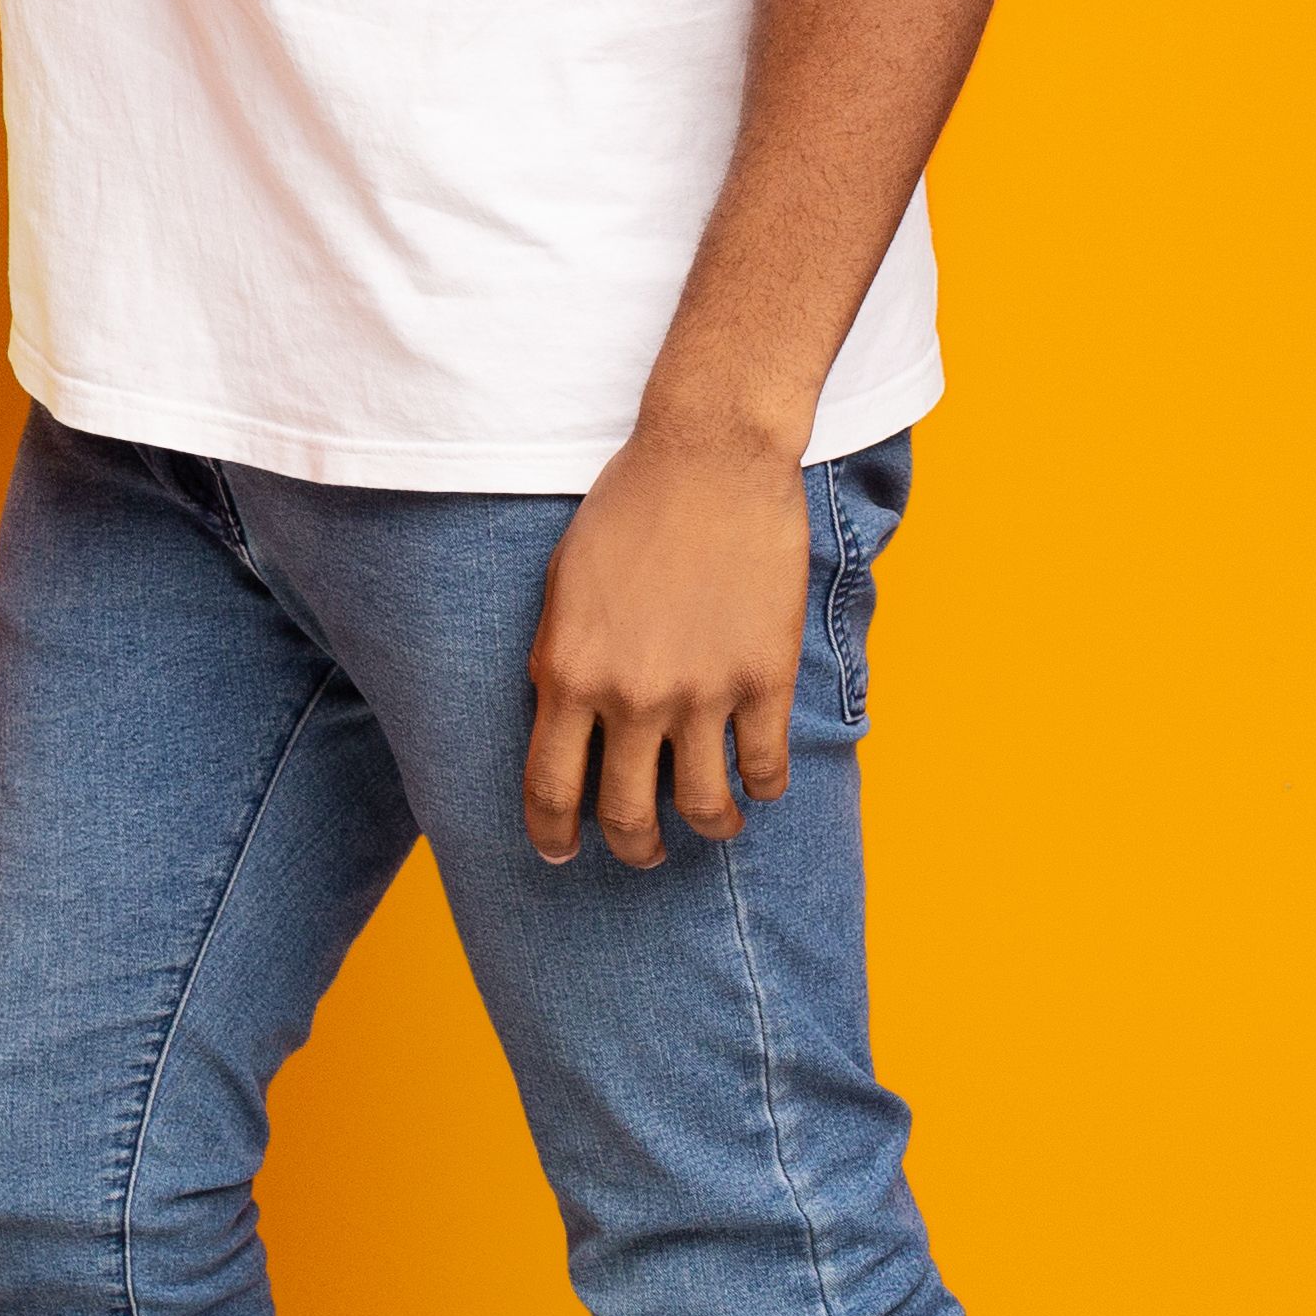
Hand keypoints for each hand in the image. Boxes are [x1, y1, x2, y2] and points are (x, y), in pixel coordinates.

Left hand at [521, 423, 810, 866]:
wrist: (706, 461)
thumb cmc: (624, 514)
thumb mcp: (561, 589)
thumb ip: (559, 661)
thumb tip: (558, 722)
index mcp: (567, 673)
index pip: (550, 787)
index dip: (552, 834)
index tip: (559, 854)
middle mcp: (631, 696)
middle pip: (627, 815)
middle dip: (632, 849)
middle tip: (640, 853)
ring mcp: (702, 692)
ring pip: (705, 808)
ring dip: (706, 829)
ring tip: (709, 826)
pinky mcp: (764, 679)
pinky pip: (766, 769)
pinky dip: (762, 788)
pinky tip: (756, 784)